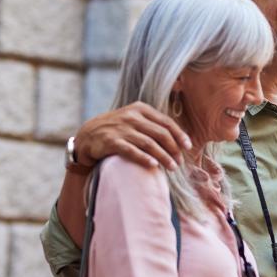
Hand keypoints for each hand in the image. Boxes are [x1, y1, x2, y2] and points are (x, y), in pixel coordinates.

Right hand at [73, 102, 190, 170]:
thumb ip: (152, 125)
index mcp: (140, 109)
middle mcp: (131, 117)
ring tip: (172, 168)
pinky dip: (144, 158)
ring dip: (163, 157)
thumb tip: (178, 138)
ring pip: (149, 144)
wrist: (88, 135)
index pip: (166, 122)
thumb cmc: (118, 129)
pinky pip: (132, 151)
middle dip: (173, 149)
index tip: (188, 147)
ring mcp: (121, 129)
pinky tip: (154, 166)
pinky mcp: (111, 142)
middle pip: (160, 134)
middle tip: (179, 162)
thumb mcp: (134, 119)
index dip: (179, 135)